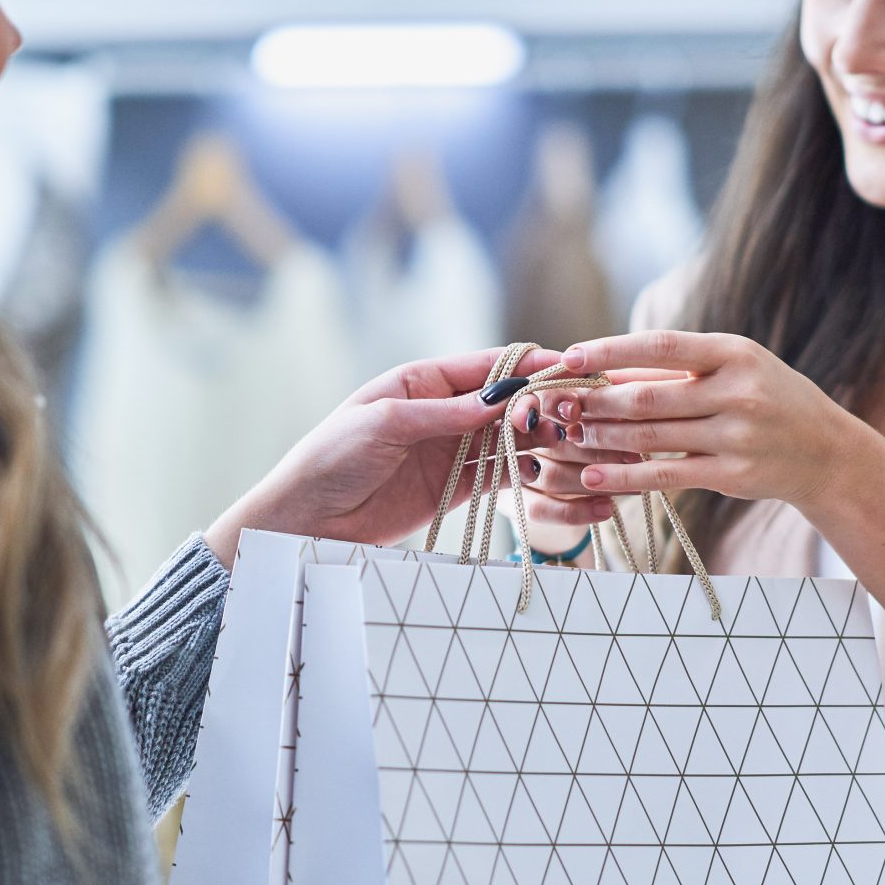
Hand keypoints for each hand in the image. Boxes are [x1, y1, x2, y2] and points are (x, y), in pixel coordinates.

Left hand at [204, 349, 563, 564]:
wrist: (306, 519)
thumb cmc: (331, 458)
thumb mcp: (384, 424)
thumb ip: (444, 413)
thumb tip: (501, 400)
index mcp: (421, 381)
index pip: (486, 366)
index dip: (528, 365)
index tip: (567, 366)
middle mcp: (442, 412)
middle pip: (505, 401)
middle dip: (542, 402)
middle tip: (578, 410)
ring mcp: (450, 451)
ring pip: (509, 438)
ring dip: (541, 438)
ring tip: (574, 439)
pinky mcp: (453, 488)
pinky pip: (500, 476)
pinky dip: (527, 473)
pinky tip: (553, 470)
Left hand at [533, 330, 867, 511]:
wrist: (826, 452)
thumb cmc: (769, 400)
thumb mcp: (733, 370)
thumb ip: (676, 371)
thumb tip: (604, 369)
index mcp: (735, 353)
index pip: (662, 345)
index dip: (611, 350)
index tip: (571, 356)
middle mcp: (738, 391)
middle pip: (648, 396)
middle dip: (596, 400)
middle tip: (559, 403)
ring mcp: (737, 435)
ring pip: (651, 435)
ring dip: (602, 436)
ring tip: (569, 434)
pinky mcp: (732, 475)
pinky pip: (665, 475)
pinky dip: (624, 476)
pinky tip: (593, 476)